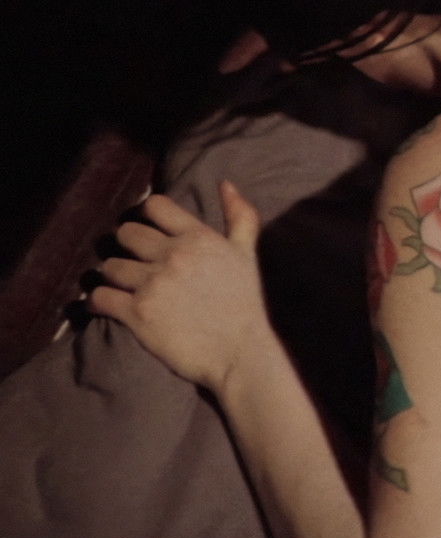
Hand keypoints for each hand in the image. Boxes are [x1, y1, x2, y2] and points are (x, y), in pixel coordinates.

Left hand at [88, 181, 272, 390]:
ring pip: (109, 266)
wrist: (241, 353)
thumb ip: (239, 215)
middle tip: (134, 260)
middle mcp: (172, 255)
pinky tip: (102, 305)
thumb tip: (226, 184)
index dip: (147, 215)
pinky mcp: (137, 313)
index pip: (155, 207)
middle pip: (126, 234)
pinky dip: (96, 302)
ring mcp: (152, 284)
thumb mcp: (247, 254)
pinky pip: (99, 298)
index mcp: (198, 238)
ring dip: (113, 275)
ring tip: (120, 285)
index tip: (148, 230)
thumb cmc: (245, 303)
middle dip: (127, 246)